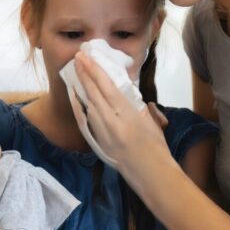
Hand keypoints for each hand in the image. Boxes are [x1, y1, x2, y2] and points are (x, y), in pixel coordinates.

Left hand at [73, 52, 168, 176]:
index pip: (106, 87)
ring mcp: (101, 132)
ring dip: (80, 86)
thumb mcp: (151, 121)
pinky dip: (77, 105)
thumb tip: (127, 93)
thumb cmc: (156, 147)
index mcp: (127, 114)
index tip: (86, 56)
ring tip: (76, 71)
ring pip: (87, 103)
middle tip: (77, 56)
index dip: (95, 70)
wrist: (150, 173)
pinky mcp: (96, 141)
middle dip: (84, 73)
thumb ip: (137, 105)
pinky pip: (83, 119)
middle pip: (93, 92)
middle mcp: (111, 122)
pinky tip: (73, 94)